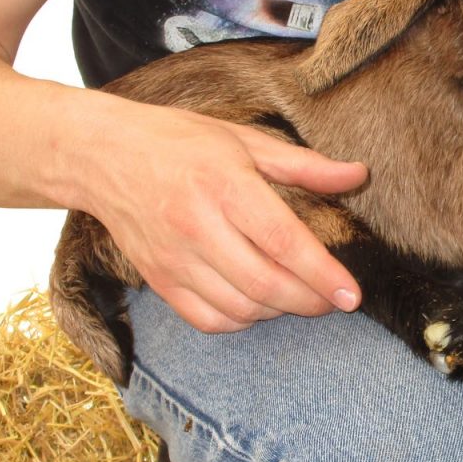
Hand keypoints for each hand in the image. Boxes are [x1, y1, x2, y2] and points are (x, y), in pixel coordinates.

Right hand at [70, 100, 366, 333]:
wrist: (103, 156)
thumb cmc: (181, 142)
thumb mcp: (246, 140)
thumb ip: (305, 165)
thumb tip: (359, 175)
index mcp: (225, 186)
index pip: (283, 241)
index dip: (322, 273)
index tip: (351, 295)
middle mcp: (197, 227)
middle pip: (265, 284)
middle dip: (310, 301)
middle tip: (334, 299)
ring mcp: (174, 259)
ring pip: (240, 308)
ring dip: (279, 311)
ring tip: (301, 296)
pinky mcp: (159, 280)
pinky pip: (208, 320)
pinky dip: (242, 321)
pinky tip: (259, 304)